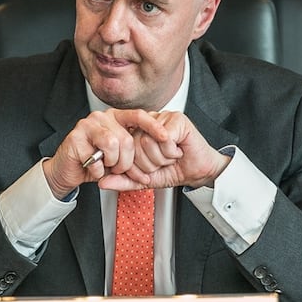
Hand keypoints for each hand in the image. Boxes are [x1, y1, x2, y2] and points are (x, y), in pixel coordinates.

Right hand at [41, 109, 168, 198]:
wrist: (67, 171)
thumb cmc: (95, 162)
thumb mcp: (120, 159)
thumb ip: (136, 157)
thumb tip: (158, 163)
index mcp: (115, 118)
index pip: (139, 116)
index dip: (153, 126)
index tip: (166, 137)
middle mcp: (102, 117)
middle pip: (127, 139)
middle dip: (126, 162)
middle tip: (118, 168)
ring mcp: (87, 125)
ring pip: (112, 145)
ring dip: (112, 164)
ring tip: (105, 167)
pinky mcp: (75, 137)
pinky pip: (96, 158)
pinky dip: (97, 171)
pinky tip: (92, 168)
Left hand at [98, 111, 229, 190]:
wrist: (199, 171)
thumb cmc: (174, 170)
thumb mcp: (144, 180)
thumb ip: (123, 181)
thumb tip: (102, 182)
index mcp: (137, 132)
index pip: (124, 148)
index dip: (137, 165)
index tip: (149, 171)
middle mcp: (147, 123)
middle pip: (134, 145)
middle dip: (150, 163)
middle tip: (162, 162)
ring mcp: (162, 118)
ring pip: (147, 141)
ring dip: (161, 158)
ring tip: (170, 156)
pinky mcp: (177, 118)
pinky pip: (163, 138)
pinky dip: (171, 151)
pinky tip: (178, 150)